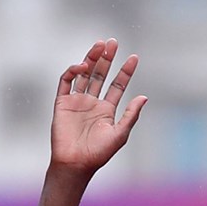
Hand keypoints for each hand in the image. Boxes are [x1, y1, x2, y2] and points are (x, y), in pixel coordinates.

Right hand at [51, 39, 147, 173]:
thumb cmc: (99, 153)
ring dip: (92, 59)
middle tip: (113, 42)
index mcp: (106, 110)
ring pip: (84, 74)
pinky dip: (73, 71)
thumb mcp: (120, 134)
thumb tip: (144, 97)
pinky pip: (66, 81)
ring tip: (100, 45)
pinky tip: (83, 66)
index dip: (125, 71)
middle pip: (100, 75)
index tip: (134, 57)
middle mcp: (92, 103)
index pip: (117, 85)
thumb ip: (131, 115)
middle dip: (107, 59)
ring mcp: (77, 101)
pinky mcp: (62, 102)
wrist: (75, 163)